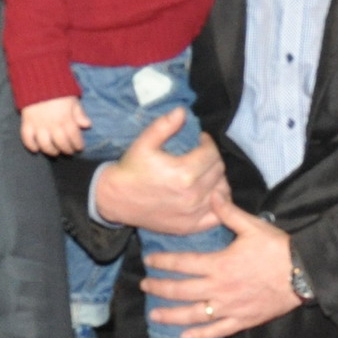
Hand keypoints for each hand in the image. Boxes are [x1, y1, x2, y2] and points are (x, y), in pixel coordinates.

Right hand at [20, 96, 88, 154]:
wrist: (38, 80)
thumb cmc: (59, 91)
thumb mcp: (72, 100)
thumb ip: (79, 114)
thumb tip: (87, 125)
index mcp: (65, 118)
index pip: (74, 136)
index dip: (78, 144)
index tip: (80, 147)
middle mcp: (52, 123)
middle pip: (61, 143)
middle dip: (67, 149)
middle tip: (69, 151)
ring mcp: (38, 124)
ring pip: (45, 144)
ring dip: (51, 150)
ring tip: (55, 152)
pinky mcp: (27, 122)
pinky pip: (27, 138)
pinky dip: (31, 145)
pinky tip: (36, 149)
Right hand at [91, 108, 227, 233]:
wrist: (115, 200)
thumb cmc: (131, 170)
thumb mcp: (144, 143)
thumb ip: (164, 125)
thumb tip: (182, 111)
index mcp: (184, 173)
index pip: (211, 153)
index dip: (207, 142)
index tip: (200, 140)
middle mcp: (192, 195)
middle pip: (218, 171)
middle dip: (212, 158)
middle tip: (202, 155)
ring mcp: (192, 213)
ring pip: (222, 191)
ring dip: (217, 178)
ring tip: (205, 172)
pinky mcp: (190, 226)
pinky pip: (217, 215)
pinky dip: (219, 204)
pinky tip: (210, 194)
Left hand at [146, 196, 301, 335]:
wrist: (302, 273)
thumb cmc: (277, 248)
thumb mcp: (252, 226)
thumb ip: (229, 212)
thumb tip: (213, 194)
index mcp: (219, 264)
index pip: (183, 264)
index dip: (163, 262)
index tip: (149, 262)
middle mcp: (219, 288)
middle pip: (181, 290)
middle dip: (159, 288)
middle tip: (145, 287)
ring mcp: (229, 307)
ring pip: (193, 314)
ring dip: (171, 315)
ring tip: (154, 315)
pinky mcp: (242, 320)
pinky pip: (216, 331)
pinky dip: (200, 335)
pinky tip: (185, 337)